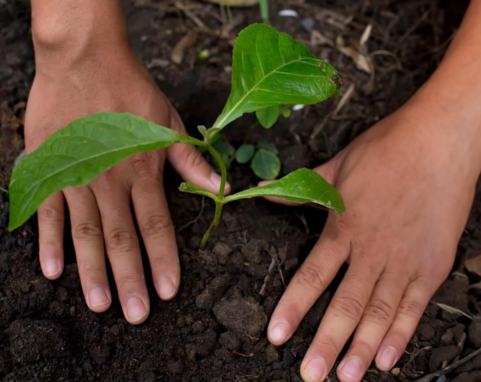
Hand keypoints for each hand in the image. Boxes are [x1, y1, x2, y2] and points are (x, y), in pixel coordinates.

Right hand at [25, 40, 225, 323]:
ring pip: (86, 234)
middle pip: (122, 240)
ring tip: (99, 304)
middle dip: (130, 280)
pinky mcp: (50, 169)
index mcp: (143, 172)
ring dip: (92, 271)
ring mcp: (77, 178)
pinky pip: (48, 211)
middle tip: (135, 315)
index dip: (164, 261)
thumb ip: (190, 160)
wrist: (84, 59)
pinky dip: (48, 241)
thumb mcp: (169, 122)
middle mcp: (110, 182)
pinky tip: (51, 270)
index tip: (169, 292)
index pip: (156, 227)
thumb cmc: (131, 89)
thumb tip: (221, 187)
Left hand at [264, 103, 480, 380]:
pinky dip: (400, 334)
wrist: (441, 140)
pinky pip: (414, 306)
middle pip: (345, 305)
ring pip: (379, 313)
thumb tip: (263, 192)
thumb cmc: (386, 150)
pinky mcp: (432, 264)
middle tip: (309, 374)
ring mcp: (404, 260)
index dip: (294, 307)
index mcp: (344, 228)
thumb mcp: (335, 166)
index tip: (278, 335)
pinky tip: (387, 358)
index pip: (312, 276)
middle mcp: (372, 250)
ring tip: (346, 377)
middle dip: (326, 343)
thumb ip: (300, 189)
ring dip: (361, 348)